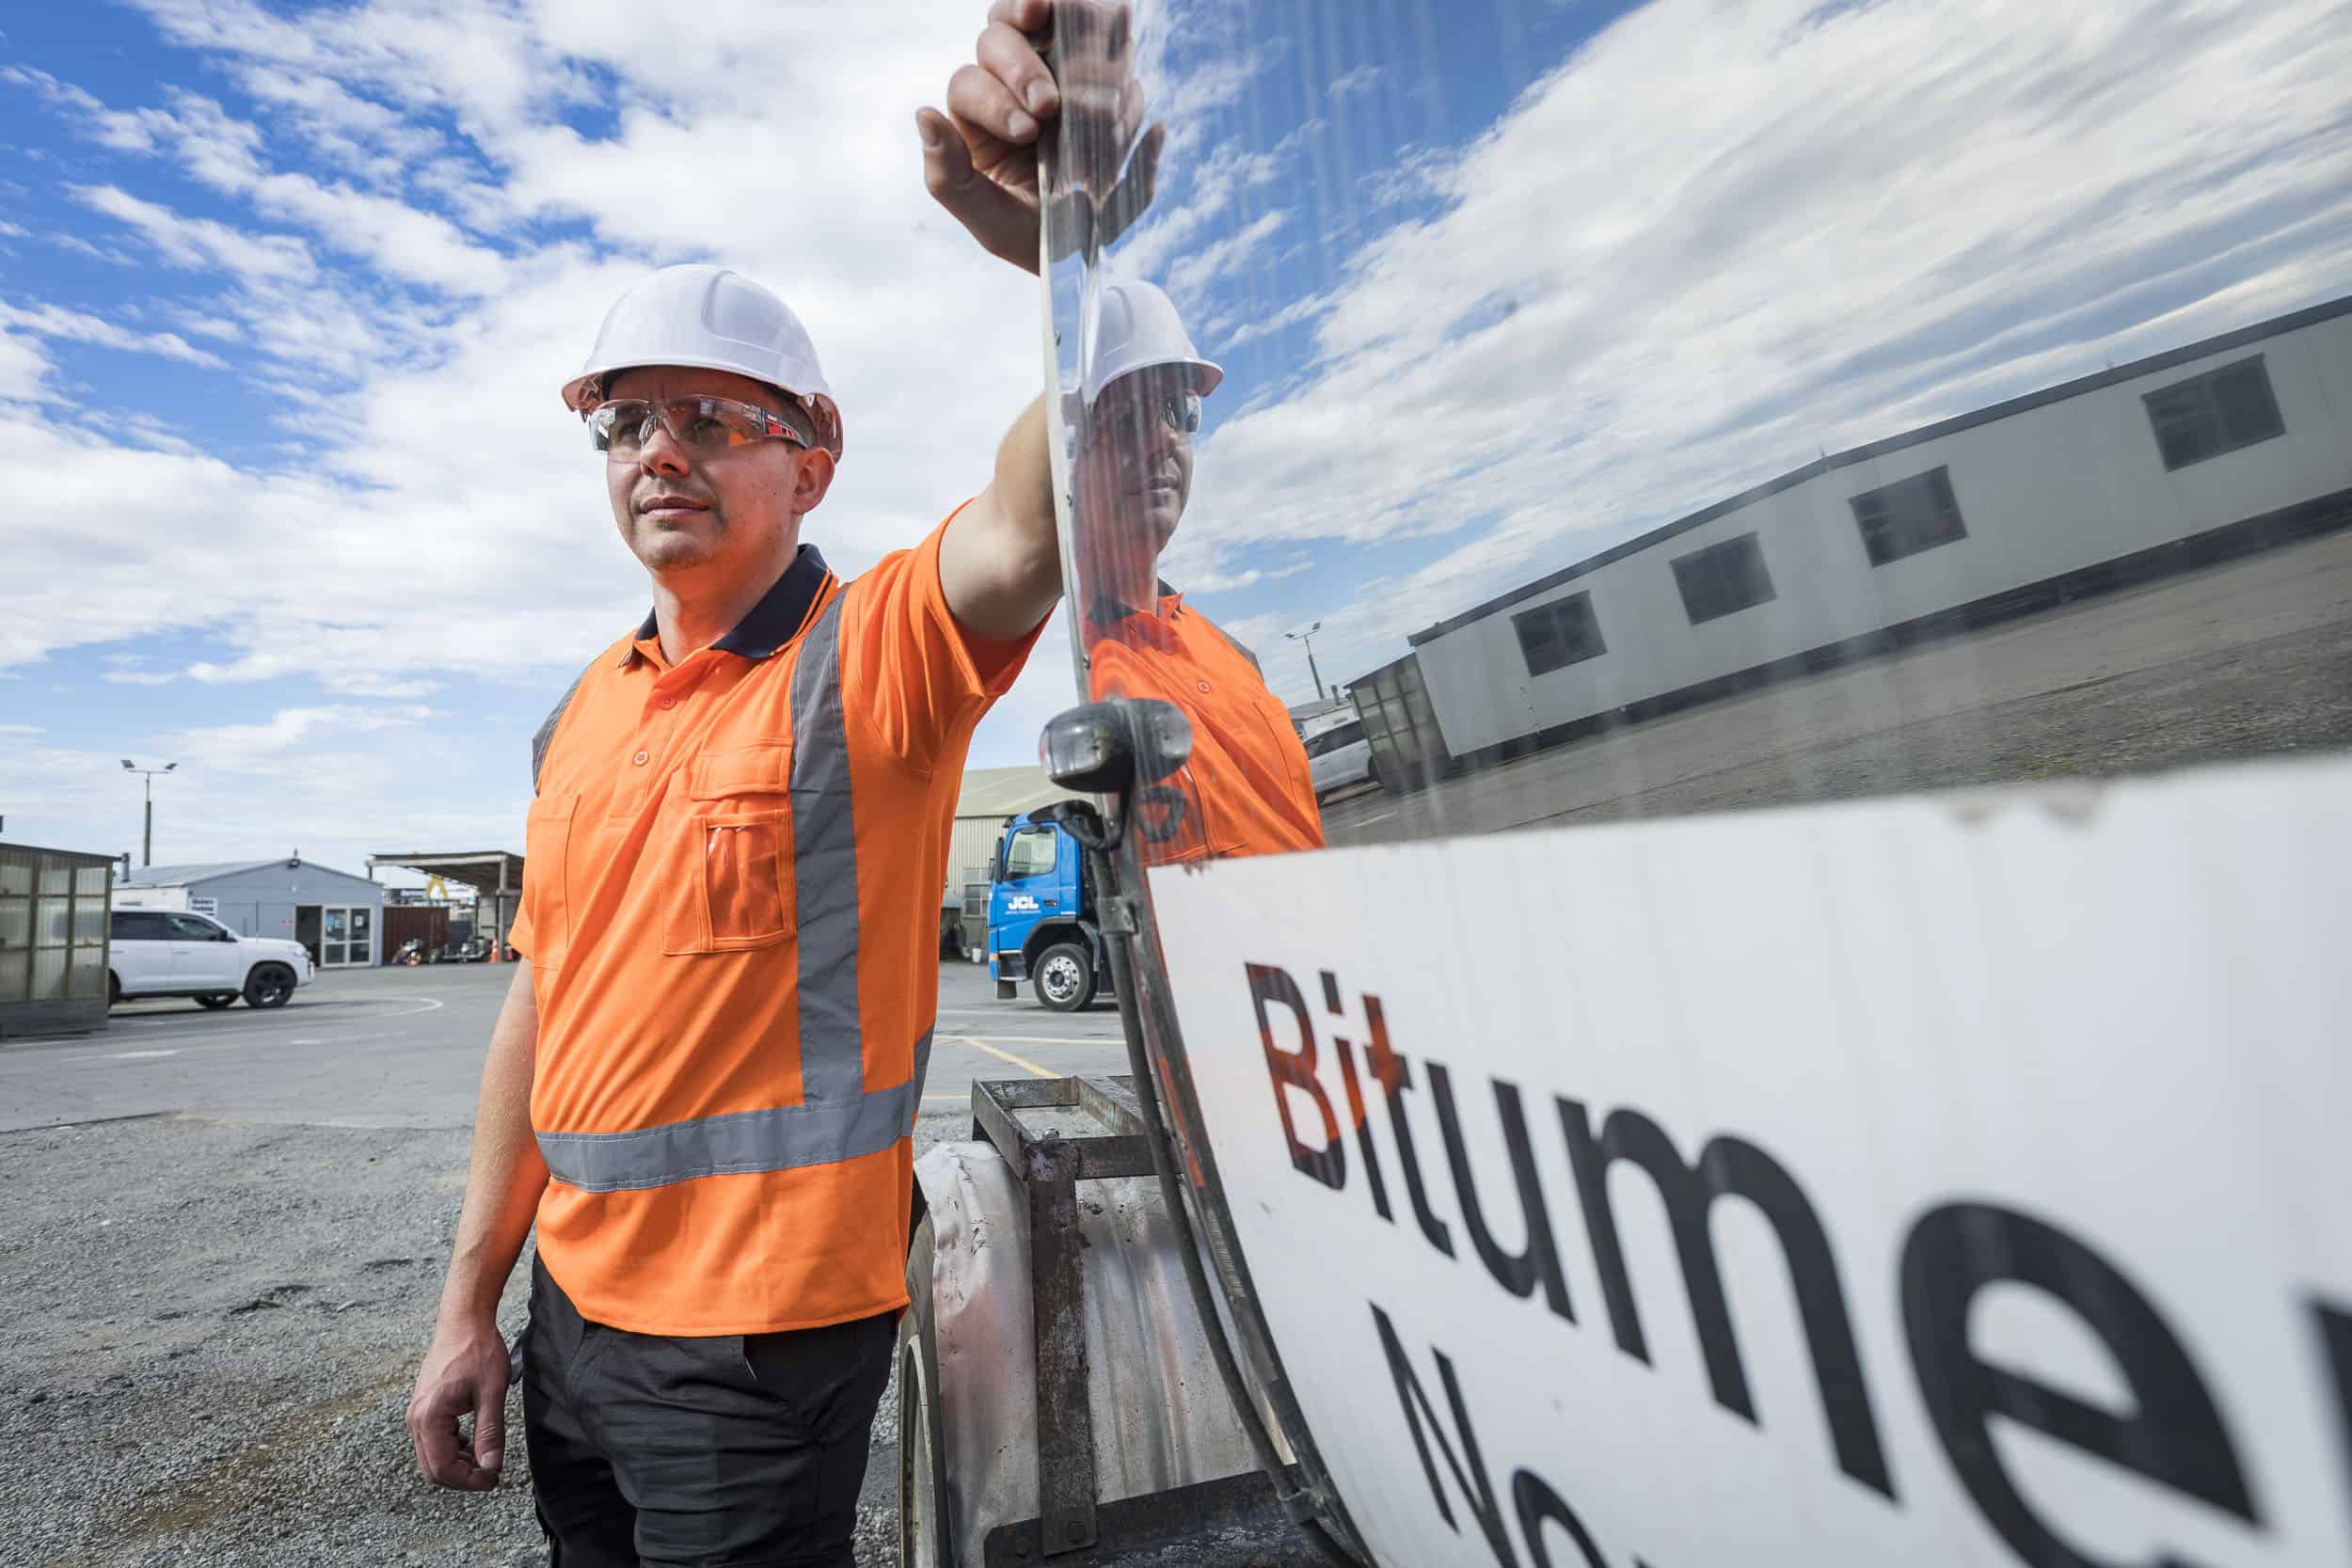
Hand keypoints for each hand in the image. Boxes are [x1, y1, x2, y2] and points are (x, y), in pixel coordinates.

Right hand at [406, 1317, 512, 1489]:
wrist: (463, 1321)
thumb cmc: (478, 1351)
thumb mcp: (492, 1393)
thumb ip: (490, 1432)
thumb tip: (491, 1467)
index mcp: (429, 1417)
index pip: (443, 1468)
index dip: (469, 1481)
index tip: (494, 1479)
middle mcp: (416, 1419)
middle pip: (433, 1469)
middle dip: (462, 1477)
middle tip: (492, 1474)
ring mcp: (417, 1414)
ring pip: (432, 1457)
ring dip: (457, 1464)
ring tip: (486, 1458)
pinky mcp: (423, 1408)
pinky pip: (433, 1442)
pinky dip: (452, 1450)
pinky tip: (473, 1441)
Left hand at [920, 0, 1165, 271]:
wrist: (1092, 250)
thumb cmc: (1031, 237)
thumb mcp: (988, 220)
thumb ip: (948, 175)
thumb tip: (924, 115)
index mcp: (974, 118)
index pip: (970, 82)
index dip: (995, 99)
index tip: (1027, 131)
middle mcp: (1009, 86)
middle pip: (1000, 37)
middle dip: (1024, 66)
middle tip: (1050, 105)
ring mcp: (1055, 75)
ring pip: (1050, 28)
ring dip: (1071, 44)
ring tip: (1094, 89)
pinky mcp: (1099, 78)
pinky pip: (1102, 44)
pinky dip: (1112, 49)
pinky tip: (1121, 70)